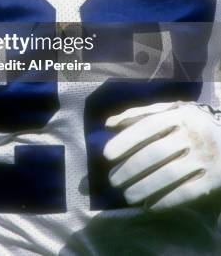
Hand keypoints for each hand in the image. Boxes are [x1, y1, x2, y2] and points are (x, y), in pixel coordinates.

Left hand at [103, 101, 220, 209]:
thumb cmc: (193, 123)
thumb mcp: (172, 111)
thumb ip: (140, 114)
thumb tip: (109, 123)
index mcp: (180, 114)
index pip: (148, 126)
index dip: (126, 140)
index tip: (106, 154)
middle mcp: (193, 135)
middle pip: (155, 153)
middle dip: (130, 169)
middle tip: (113, 180)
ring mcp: (204, 157)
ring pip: (168, 175)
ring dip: (144, 187)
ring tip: (127, 196)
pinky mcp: (213, 179)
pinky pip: (186, 193)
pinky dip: (165, 201)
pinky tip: (149, 206)